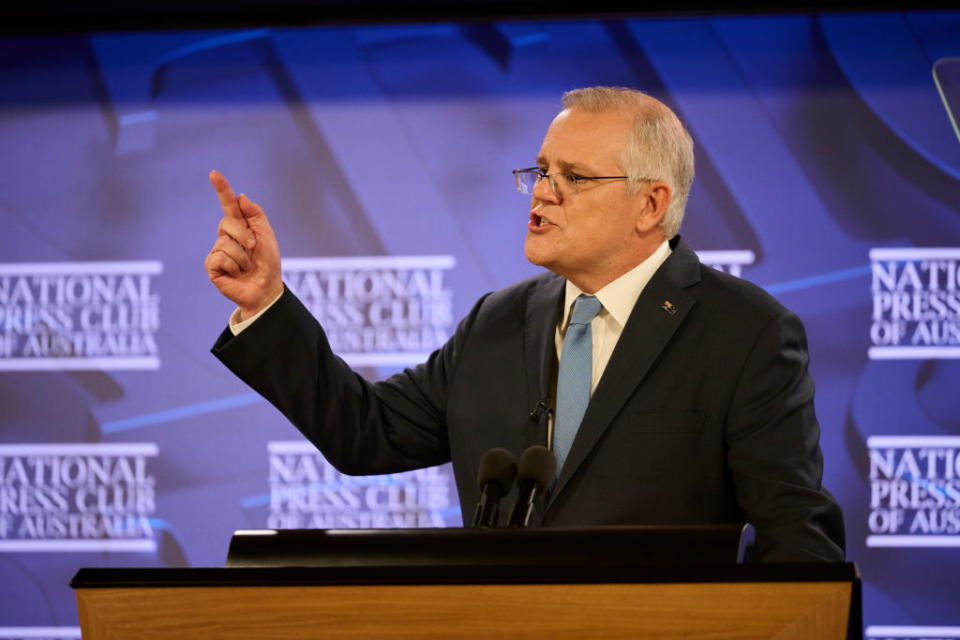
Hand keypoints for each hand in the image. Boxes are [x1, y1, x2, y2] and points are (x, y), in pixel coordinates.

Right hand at [204, 170, 283, 319]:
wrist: (265, 288)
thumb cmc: (267, 262)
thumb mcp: (266, 236)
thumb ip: (255, 215)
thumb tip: (240, 197)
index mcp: (240, 226)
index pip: (229, 204)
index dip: (222, 189)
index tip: (214, 174)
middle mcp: (226, 235)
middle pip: (228, 222)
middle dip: (245, 237)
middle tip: (253, 250)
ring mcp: (217, 250)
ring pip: (225, 243)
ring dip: (242, 257)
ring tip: (246, 266)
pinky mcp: (212, 265)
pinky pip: (220, 258)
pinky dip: (233, 266)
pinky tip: (236, 274)